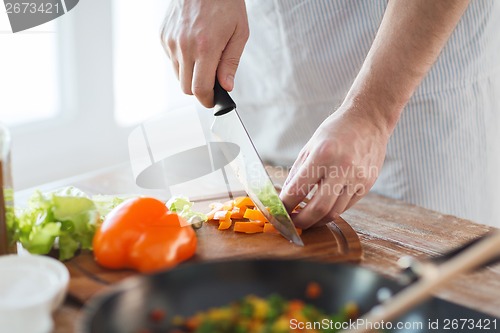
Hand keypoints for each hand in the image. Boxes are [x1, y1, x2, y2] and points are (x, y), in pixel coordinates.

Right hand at [161, 0, 248, 106]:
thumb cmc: (225, 2)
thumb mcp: (239, 32)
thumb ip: (231, 63)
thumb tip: (226, 87)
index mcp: (206, 47)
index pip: (200, 89)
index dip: (207, 100)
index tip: (212, 101)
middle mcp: (184, 46)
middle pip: (186, 88)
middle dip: (199, 89)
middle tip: (212, 80)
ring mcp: (171, 41)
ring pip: (178, 75)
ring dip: (190, 74)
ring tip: (204, 56)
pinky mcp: (163, 35)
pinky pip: (171, 59)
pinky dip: (182, 59)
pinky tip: (193, 44)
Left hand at [280, 105, 389, 228]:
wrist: (369, 120)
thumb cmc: (336, 131)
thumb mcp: (310, 147)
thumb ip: (297, 173)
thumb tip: (285, 197)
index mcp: (322, 155)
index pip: (298, 189)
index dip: (285, 205)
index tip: (278, 212)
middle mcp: (342, 168)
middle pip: (319, 208)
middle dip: (301, 221)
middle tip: (291, 224)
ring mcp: (357, 178)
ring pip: (334, 212)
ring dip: (317, 220)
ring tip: (306, 219)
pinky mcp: (367, 184)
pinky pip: (346, 206)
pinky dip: (332, 211)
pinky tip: (323, 208)